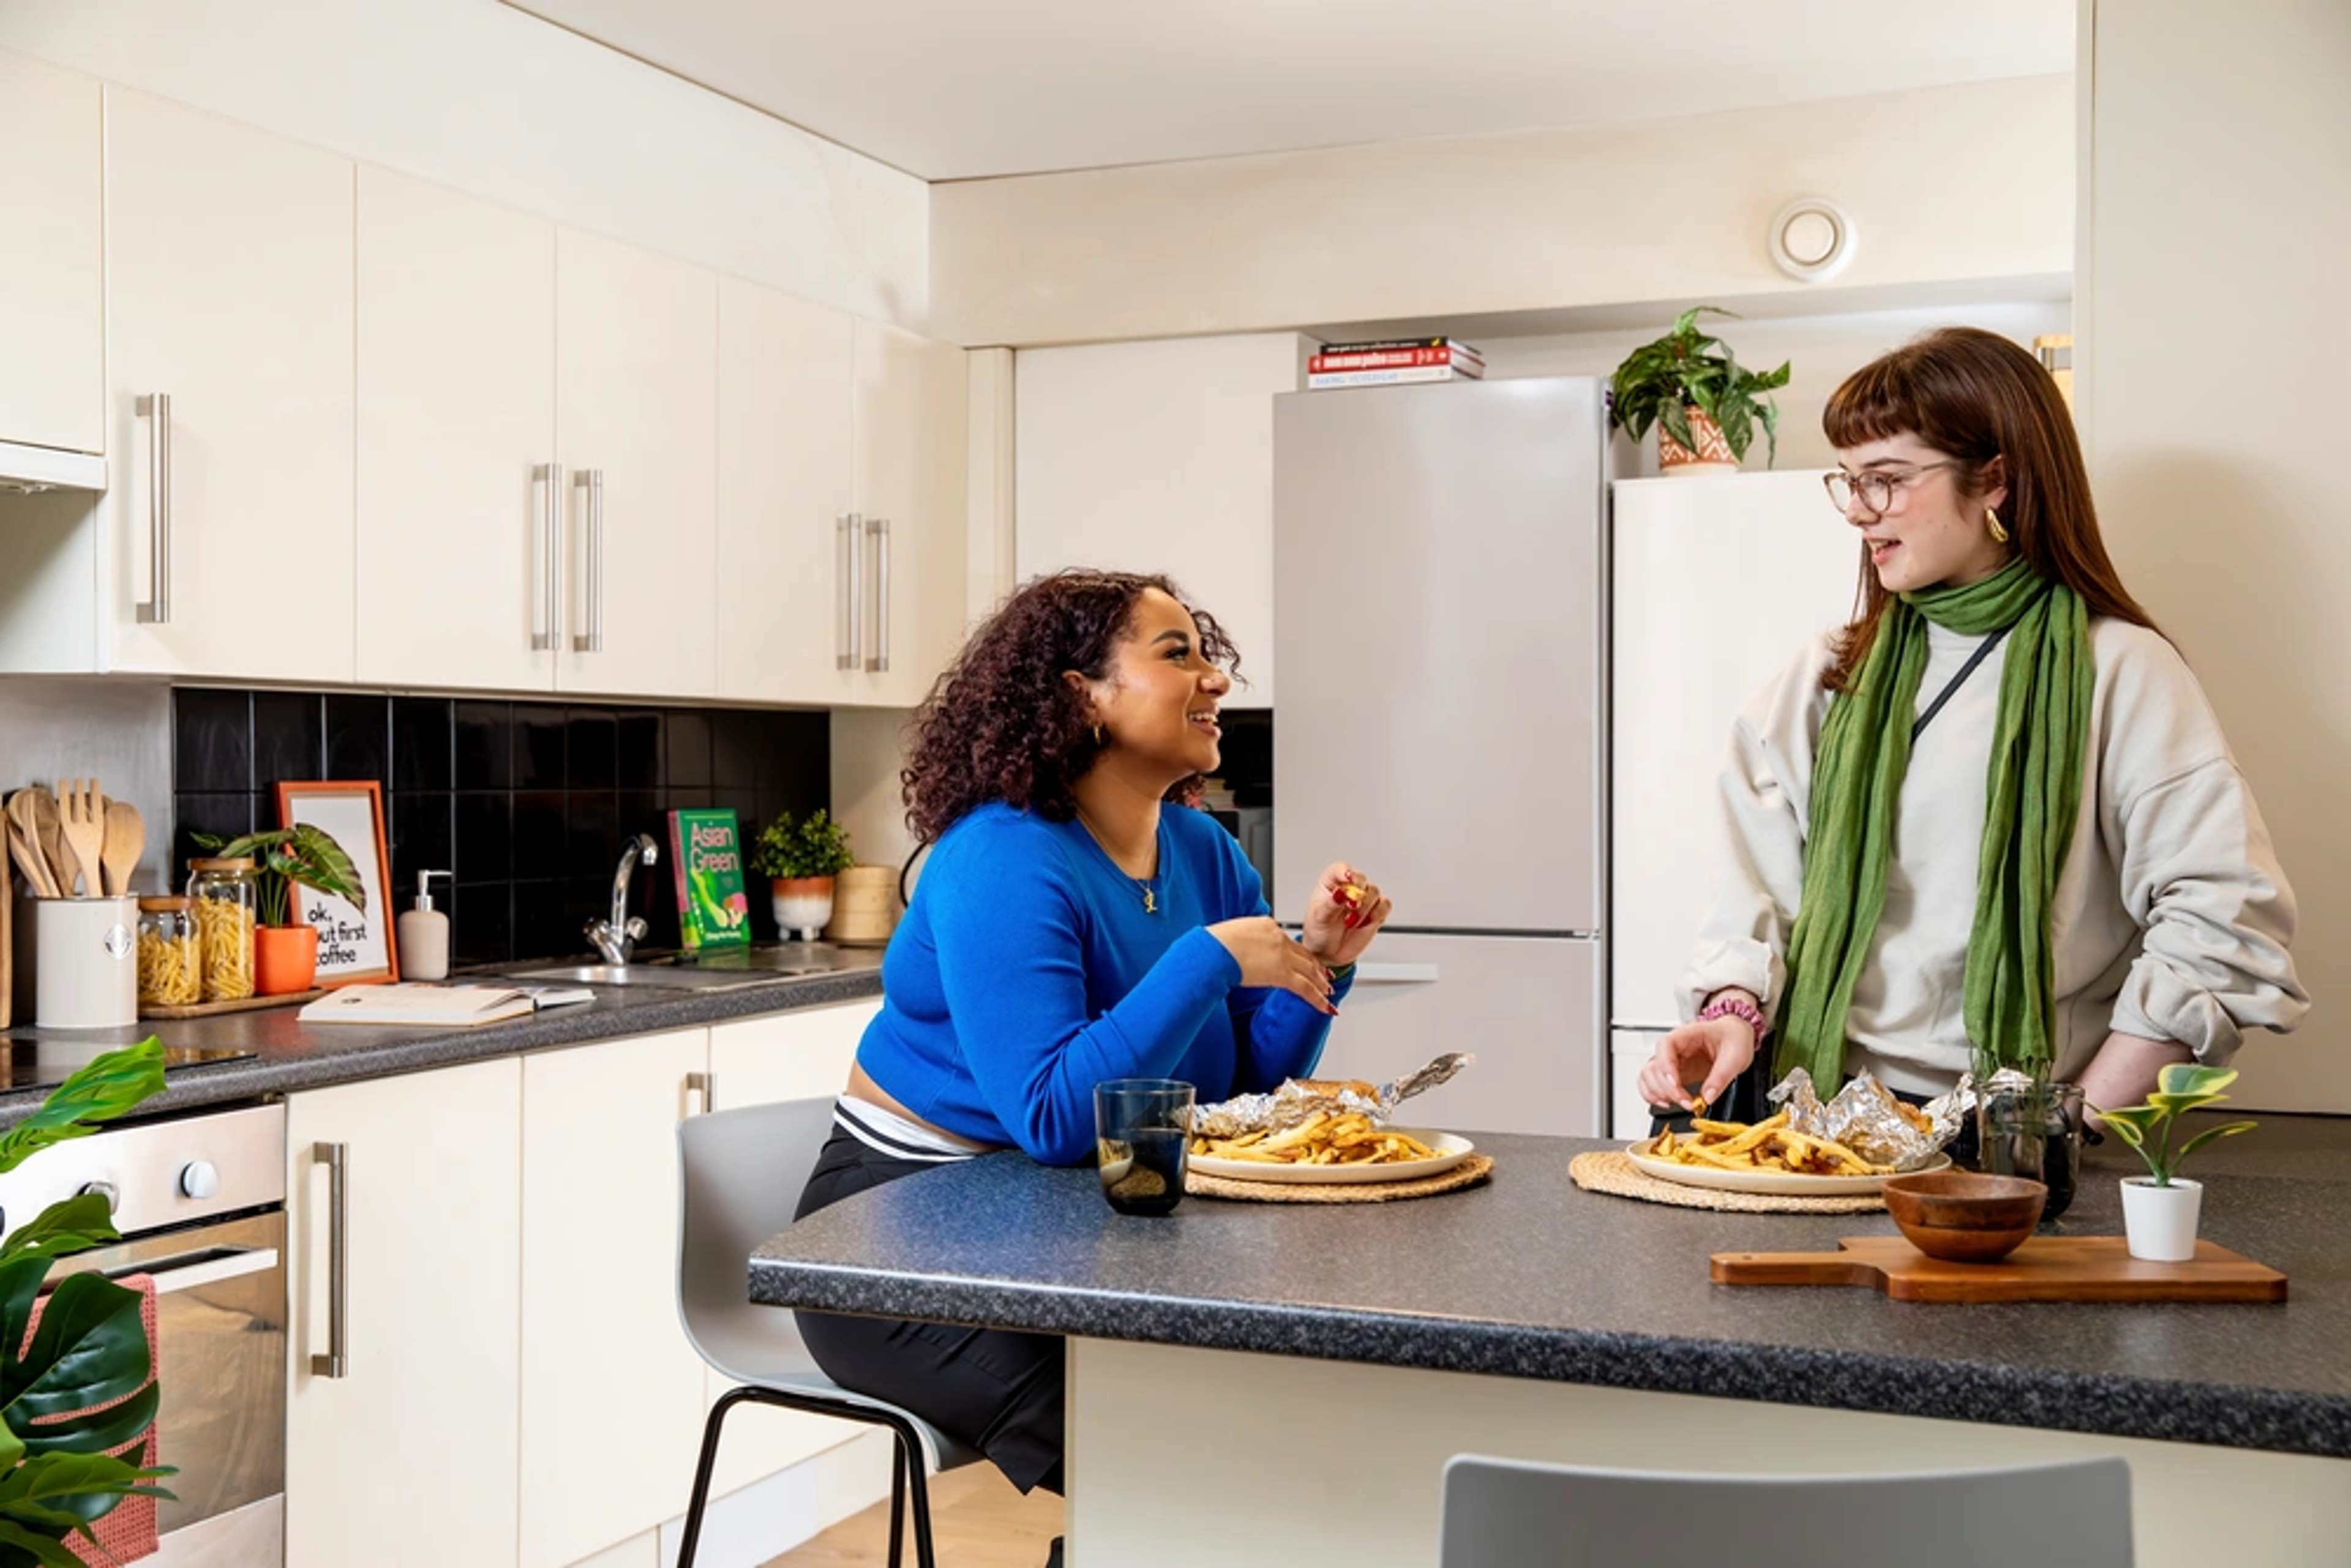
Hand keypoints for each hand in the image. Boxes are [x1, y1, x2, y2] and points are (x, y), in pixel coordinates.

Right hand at [1208, 917, 1337, 1015]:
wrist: (1212, 950)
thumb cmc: (1213, 945)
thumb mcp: (1233, 934)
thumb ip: (1246, 941)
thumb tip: (1246, 951)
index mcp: (1267, 925)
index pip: (1289, 942)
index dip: (1300, 954)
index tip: (1305, 960)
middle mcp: (1279, 937)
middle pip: (1304, 955)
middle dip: (1317, 968)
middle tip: (1326, 976)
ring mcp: (1282, 955)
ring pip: (1309, 971)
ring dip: (1320, 983)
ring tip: (1327, 993)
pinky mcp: (1281, 973)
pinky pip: (1305, 988)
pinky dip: (1317, 998)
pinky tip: (1324, 1006)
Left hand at [1299, 862, 1390, 969]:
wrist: (1328, 951)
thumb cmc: (1318, 931)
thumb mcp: (1319, 918)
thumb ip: (1330, 905)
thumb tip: (1339, 893)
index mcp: (1331, 882)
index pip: (1340, 869)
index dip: (1345, 871)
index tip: (1348, 878)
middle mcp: (1349, 887)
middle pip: (1361, 879)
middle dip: (1359, 893)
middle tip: (1351, 906)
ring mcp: (1363, 899)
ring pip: (1374, 892)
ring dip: (1365, 907)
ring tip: (1351, 921)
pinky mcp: (1375, 911)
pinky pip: (1384, 906)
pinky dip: (1377, 914)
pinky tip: (1364, 923)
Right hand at [1636, 1014, 1758, 1112]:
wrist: (1735, 1038)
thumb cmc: (1733, 1038)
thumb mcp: (1735, 1056)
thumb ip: (1721, 1076)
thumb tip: (1708, 1097)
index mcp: (1686, 1035)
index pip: (1665, 1046)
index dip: (1666, 1066)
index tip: (1676, 1084)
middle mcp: (1673, 1048)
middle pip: (1655, 1066)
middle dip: (1668, 1089)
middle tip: (1688, 1103)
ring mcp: (1671, 1061)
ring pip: (1648, 1076)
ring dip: (1658, 1093)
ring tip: (1679, 1104)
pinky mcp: (1672, 1074)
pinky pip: (1651, 1084)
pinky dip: (1653, 1095)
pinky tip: (1667, 1103)